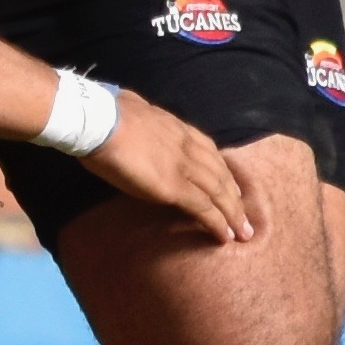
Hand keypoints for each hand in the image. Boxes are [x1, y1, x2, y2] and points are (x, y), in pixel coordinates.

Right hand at [81, 97, 260, 241]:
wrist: (99, 121)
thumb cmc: (104, 113)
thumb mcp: (132, 108)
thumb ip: (139, 116)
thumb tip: (129, 112)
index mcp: (178, 128)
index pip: (209, 151)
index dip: (222, 170)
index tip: (230, 185)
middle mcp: (189, 147)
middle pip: (221, 174)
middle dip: (235, 196)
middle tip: (244, 216)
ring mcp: (185, 167)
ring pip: (220, 193)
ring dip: (234, 214)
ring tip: (242, 232)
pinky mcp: (175, 188)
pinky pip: (204, 208)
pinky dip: (218, 223)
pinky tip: (224, 236)